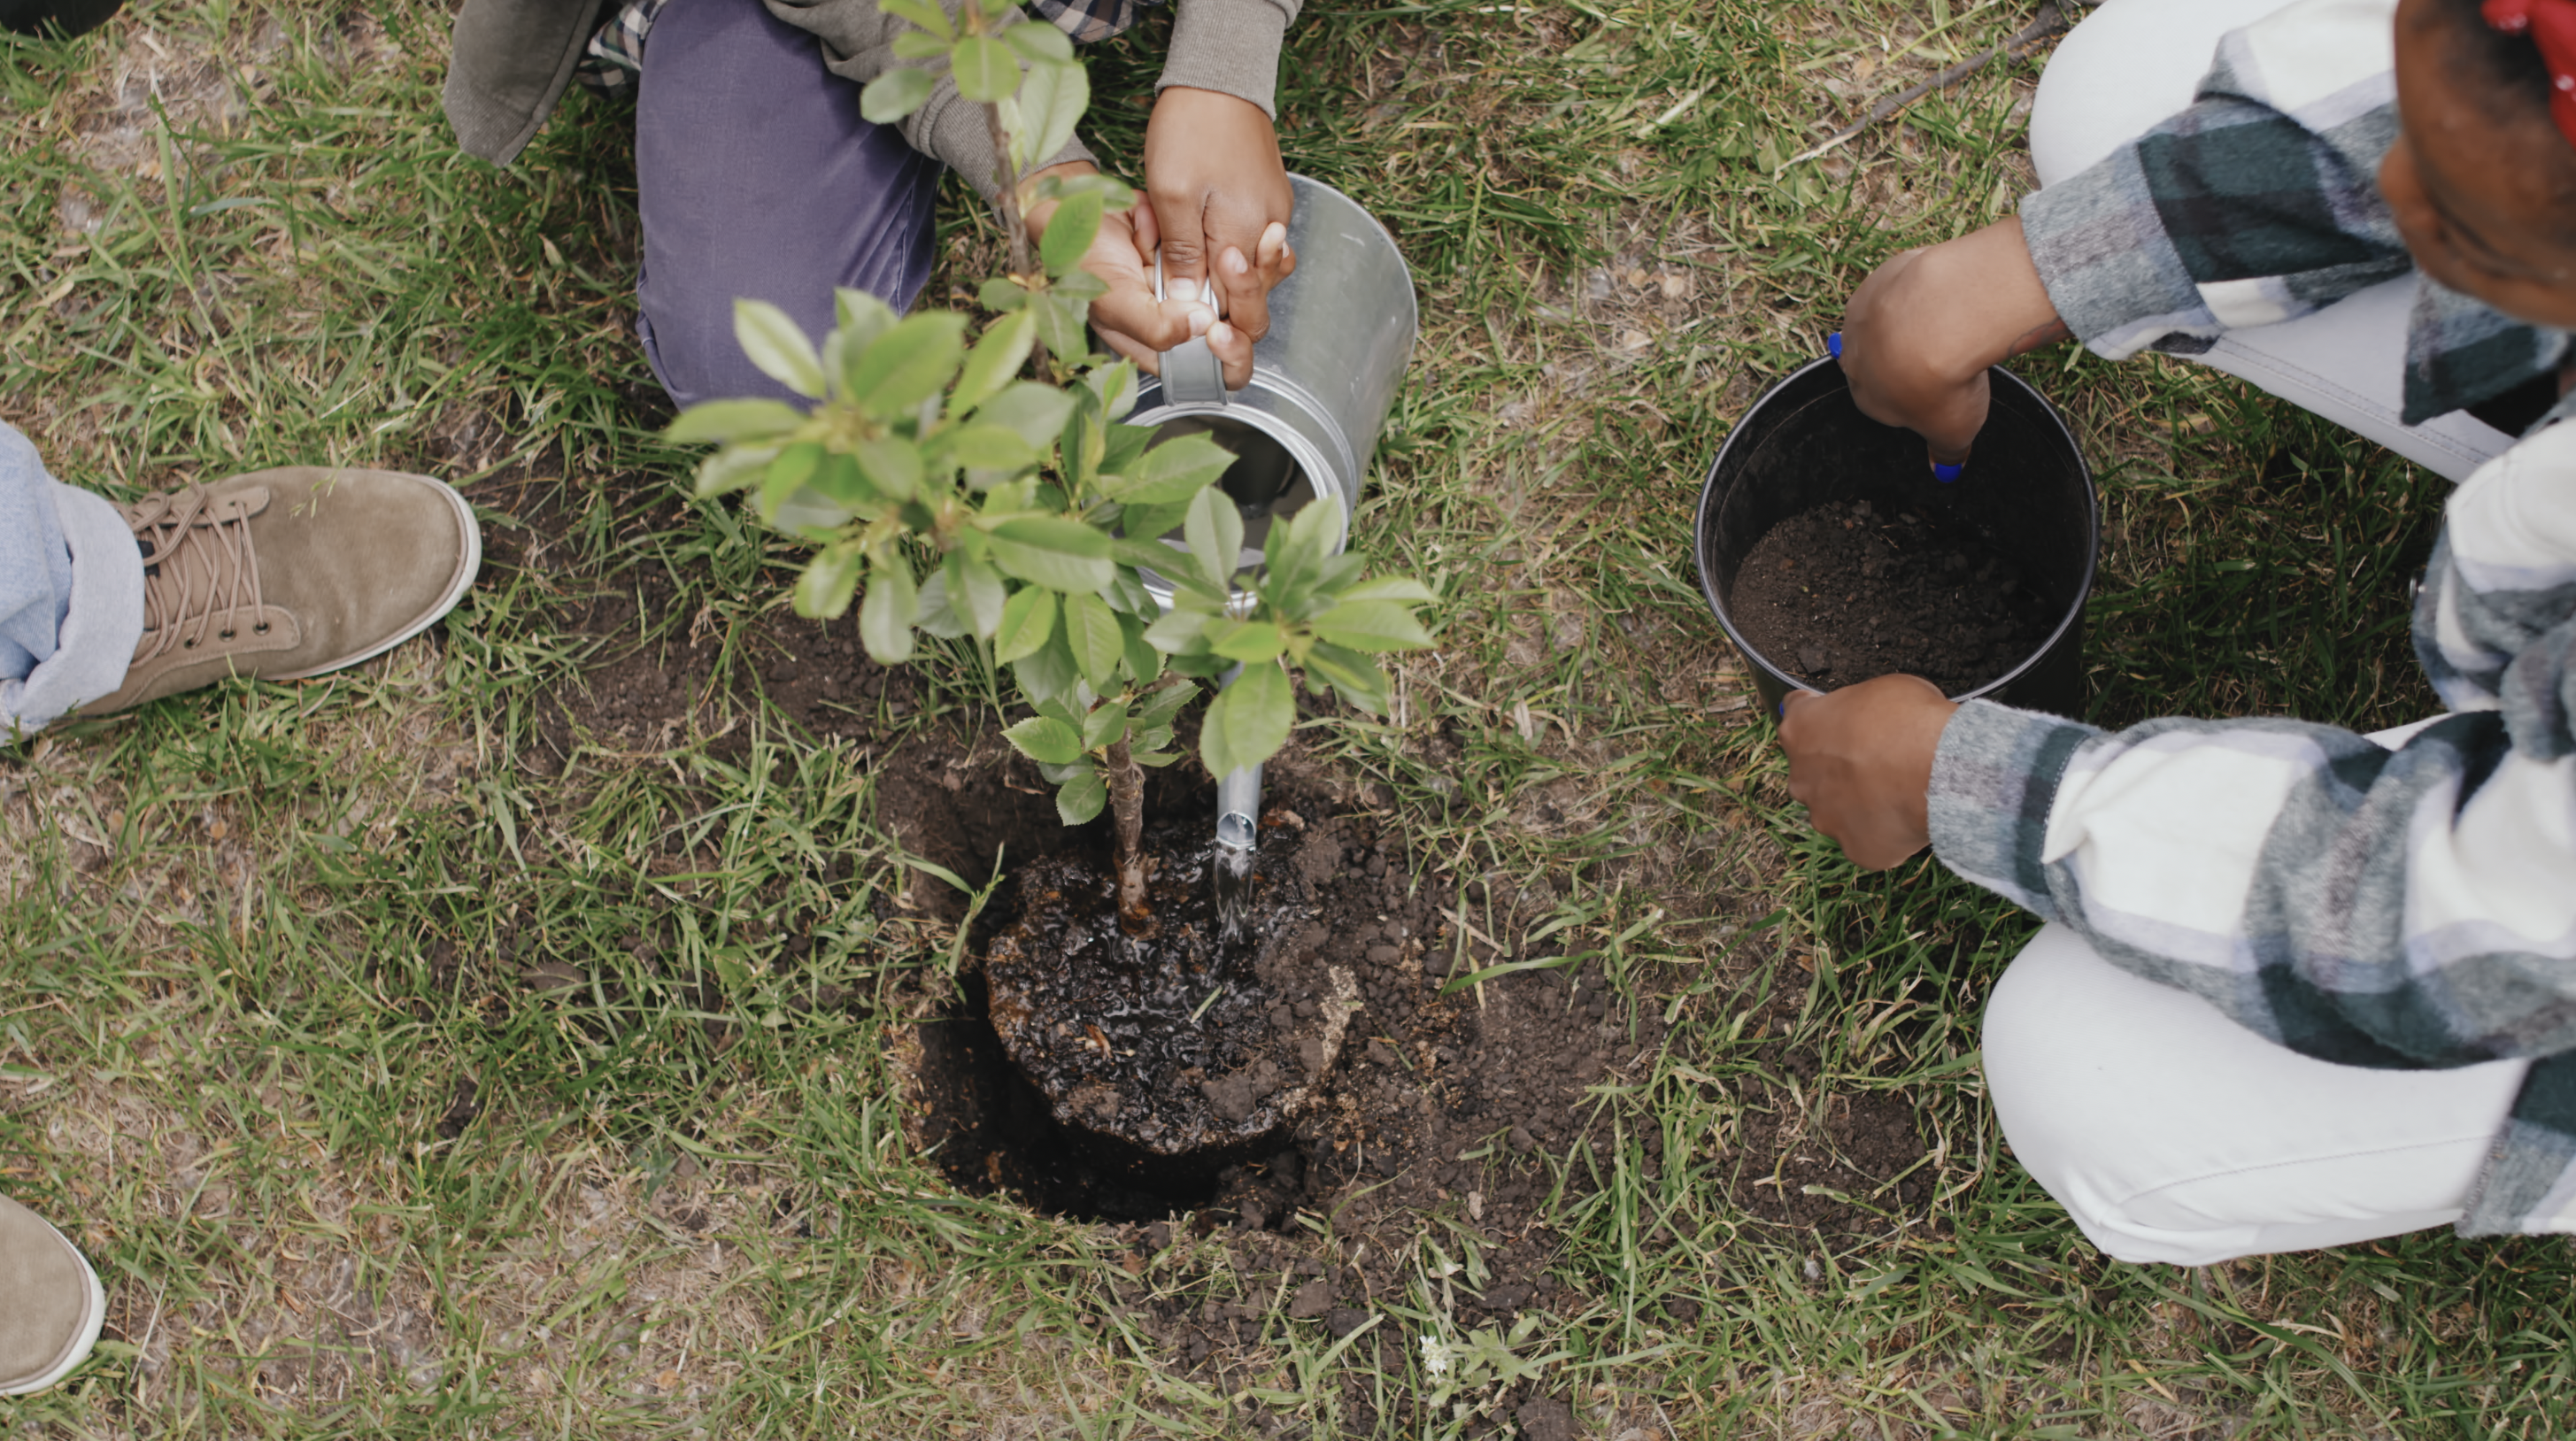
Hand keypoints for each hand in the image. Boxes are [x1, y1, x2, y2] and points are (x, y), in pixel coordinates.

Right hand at [1023, 161, 1254, 386]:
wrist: (1083, 205)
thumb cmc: (1086, 261)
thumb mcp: (1113, 302)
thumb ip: (1153, 326)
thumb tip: (1202, 327)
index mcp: (1168, 345)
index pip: (1215, 370)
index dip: (1230, 357)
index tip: (1220, 331)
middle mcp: (1192, 319)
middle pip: (1245, 326)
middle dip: (1247, 297)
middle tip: (1232, 264)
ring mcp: (1205, 285)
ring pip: (1254, 290)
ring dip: (1258, 268)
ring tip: (1244, 246)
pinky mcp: (1214, 251)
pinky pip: (1253, 257)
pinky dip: (1260, 248)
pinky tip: (1262, 237)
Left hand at [1142, 86, 1296, 346]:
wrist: (1220, 77)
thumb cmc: (1191, 128)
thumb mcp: (1172, 195)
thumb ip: (1183, 254)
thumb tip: (1189, 304)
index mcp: (1248, 234)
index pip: (1238, 304)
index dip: (1212, 321)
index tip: (1185, 319)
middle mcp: (1271, 230)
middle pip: (1256, 295)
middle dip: (1224, 308)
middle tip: (1188, 302)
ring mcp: (1274, 214)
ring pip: (1257, 273)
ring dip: (1228, 281)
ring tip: (1194, 272)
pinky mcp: (1270, 200)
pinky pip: (1257, 245)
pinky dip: (1234, 254)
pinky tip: (1209, 247)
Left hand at [1778, 675, 1958, 869]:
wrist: (1940, 771)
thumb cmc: (1911, 723)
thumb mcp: (1881, 690)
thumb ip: (1858, 707)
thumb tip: (1865, 715)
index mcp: (1800, 730)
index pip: (1798, 716)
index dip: (1821, 716)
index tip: (1836, 718)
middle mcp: (1801, 778)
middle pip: (1813, 771)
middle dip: (1838, 768)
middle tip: (1875, 761)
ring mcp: (1825, 817)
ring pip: (1835, 811)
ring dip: (1857, 803)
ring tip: (1894, 792)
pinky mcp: (1854, 848)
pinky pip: (1865, 840)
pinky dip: (1882, 832)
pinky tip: (1904, 817)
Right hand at [1839, 217, 2067, 470]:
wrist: (1945, 316)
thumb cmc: (1943, 381)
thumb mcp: (1955, 430)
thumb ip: (1947, 451)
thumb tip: (1948, 468)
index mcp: (1865, 397)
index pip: (1878, 402)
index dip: (1910, 399)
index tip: (1938, 394)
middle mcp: (1853, 356)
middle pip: (1874, 360)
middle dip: (1902, 360)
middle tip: (1940, 358)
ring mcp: (1863, 313)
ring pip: (1882, 321)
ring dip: (1907, 323)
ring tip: (1948, 324)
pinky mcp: (1880, 277)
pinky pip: (1897, 286)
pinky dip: (1917, 290)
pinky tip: (1943, 295)